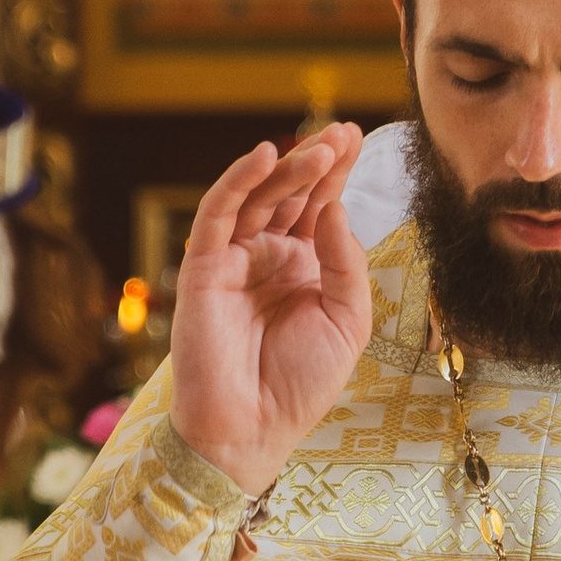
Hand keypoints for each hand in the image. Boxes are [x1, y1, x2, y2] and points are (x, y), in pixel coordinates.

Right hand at [168, 124, 372, 498]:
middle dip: (316, 161)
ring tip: (320, 146)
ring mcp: (235, 259)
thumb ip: (344, 262)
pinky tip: (264, 156)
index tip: (356, 136)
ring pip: (260, 198)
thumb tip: (334, 208)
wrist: (254, 428)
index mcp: (304, 269)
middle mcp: (269, 257)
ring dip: (288, 168)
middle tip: (341, 132)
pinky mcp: (204, 267)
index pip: (320, 208)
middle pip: (292, 195)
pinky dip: (238, 181)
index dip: (336, 173)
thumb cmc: (301, 383)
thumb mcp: (347, 320)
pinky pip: (218, 214)